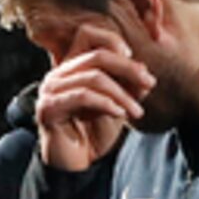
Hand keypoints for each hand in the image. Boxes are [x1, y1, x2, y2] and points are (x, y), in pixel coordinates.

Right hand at [35, 43, 151, 173]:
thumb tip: (144, 73)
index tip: (133, 58)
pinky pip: (83, 96)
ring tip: (138, 111)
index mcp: (71, 67)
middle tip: (150, 84)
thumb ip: (129, 86)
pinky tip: (120, 115)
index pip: (87, 33)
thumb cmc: (95, 133)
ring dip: (122, 94)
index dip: (112, 40)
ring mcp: (50, 90)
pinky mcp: (48, 108)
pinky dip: (106, 103)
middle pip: (96, 55)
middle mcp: (57, 74)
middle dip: (128, 69)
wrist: (76, 166)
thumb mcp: (118, 104)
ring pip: (93, 77)